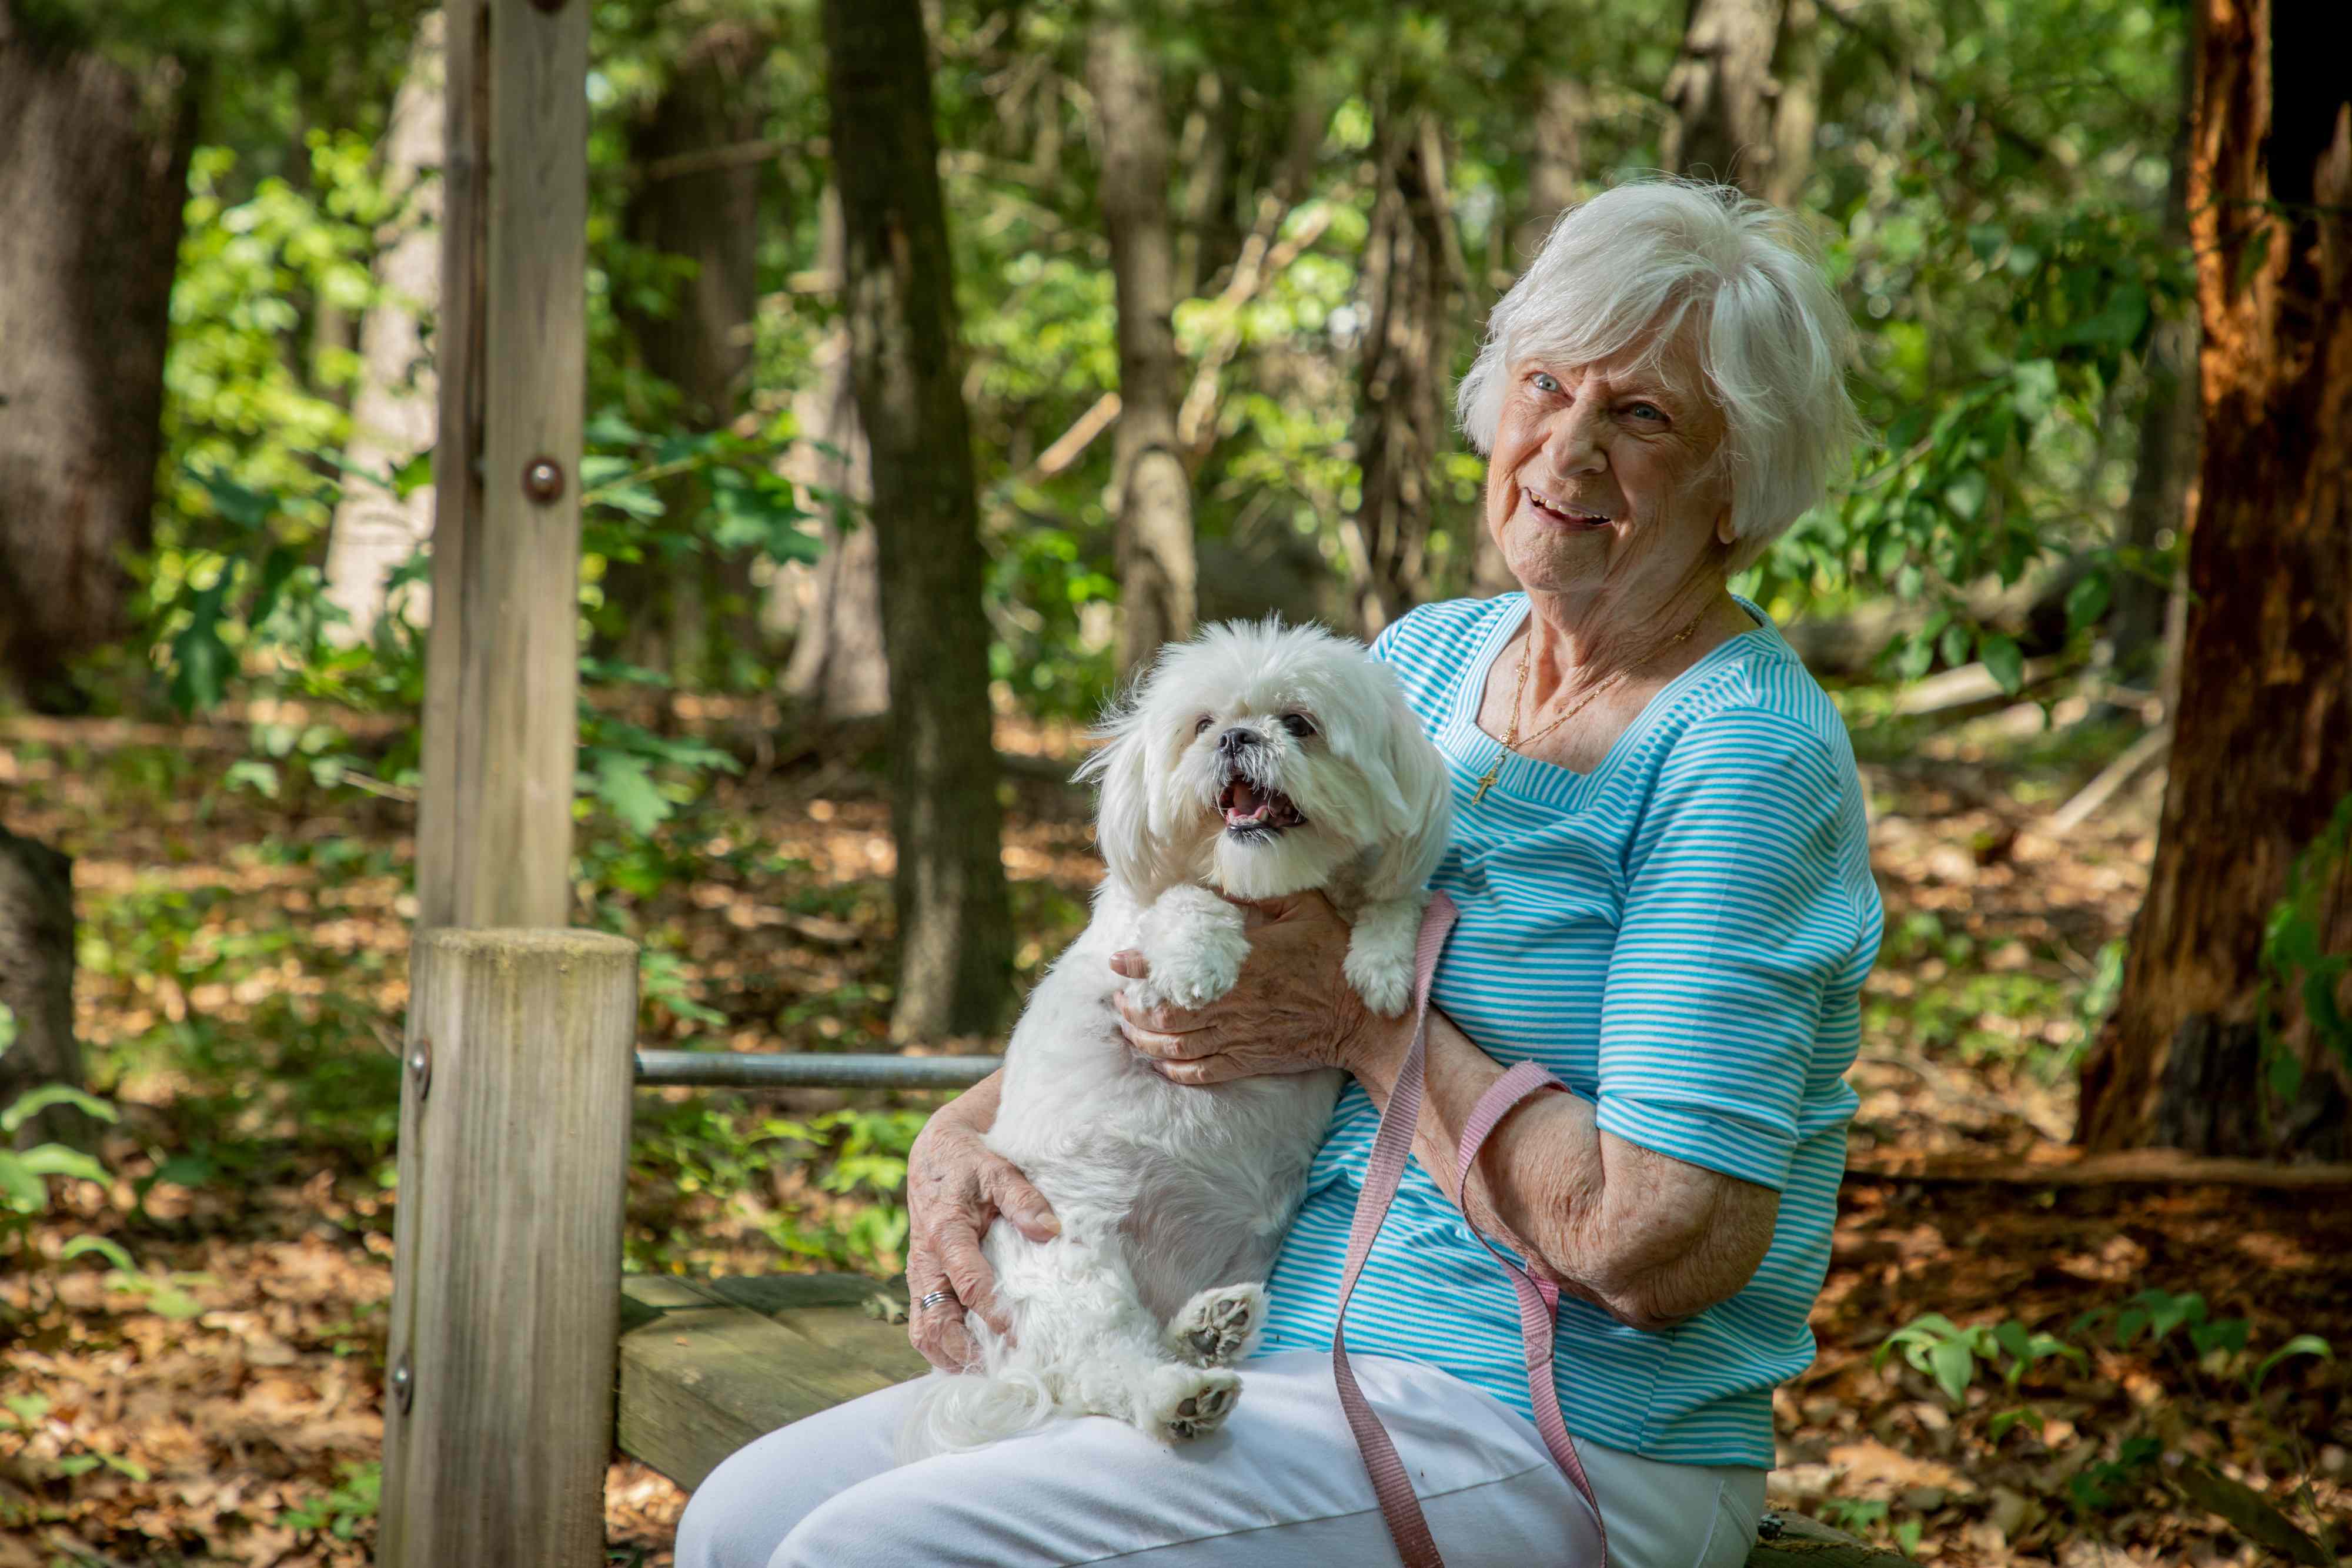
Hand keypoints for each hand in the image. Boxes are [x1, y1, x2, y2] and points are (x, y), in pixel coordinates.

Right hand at [902, 1102, 1058, 1371]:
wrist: (935, 1152)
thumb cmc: (969, 1161)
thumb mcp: (998, 1170)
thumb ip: (1023, 1199)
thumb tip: (1051, 1230)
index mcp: (945, 1232)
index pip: (967, 1283)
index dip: (992, 1312)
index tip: (1018, 1334)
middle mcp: (925, 1261)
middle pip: (935, 1321)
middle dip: (965, 1351)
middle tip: (1003, 1369)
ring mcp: (920, 1275)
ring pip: (924, 1330)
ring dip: (951, 1357)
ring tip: (988, 1374)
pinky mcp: (922, 1282)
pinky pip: (924, 1323)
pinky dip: (942, 1348)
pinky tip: (970, 1360)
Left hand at [1110, 891, 1388, 1085]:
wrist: (1363, 1017)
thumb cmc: (1334, 957)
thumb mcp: (1303, 908)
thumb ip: (1257, 896)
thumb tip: (1218, 886)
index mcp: (1241, 967)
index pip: (1176, 969)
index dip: (1141, 966)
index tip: (1119, 961)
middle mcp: (1232, 1006)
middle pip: (1164, 1016)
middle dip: (1133, 1009)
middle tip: (1119, 999)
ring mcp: (1238, 1038)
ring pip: (1175, 1046)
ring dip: (1145, 1039)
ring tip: (1129, 1029)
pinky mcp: (1249, 1061)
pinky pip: (1200, 1072)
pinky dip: (1174, 1068)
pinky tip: (1162, 1061)